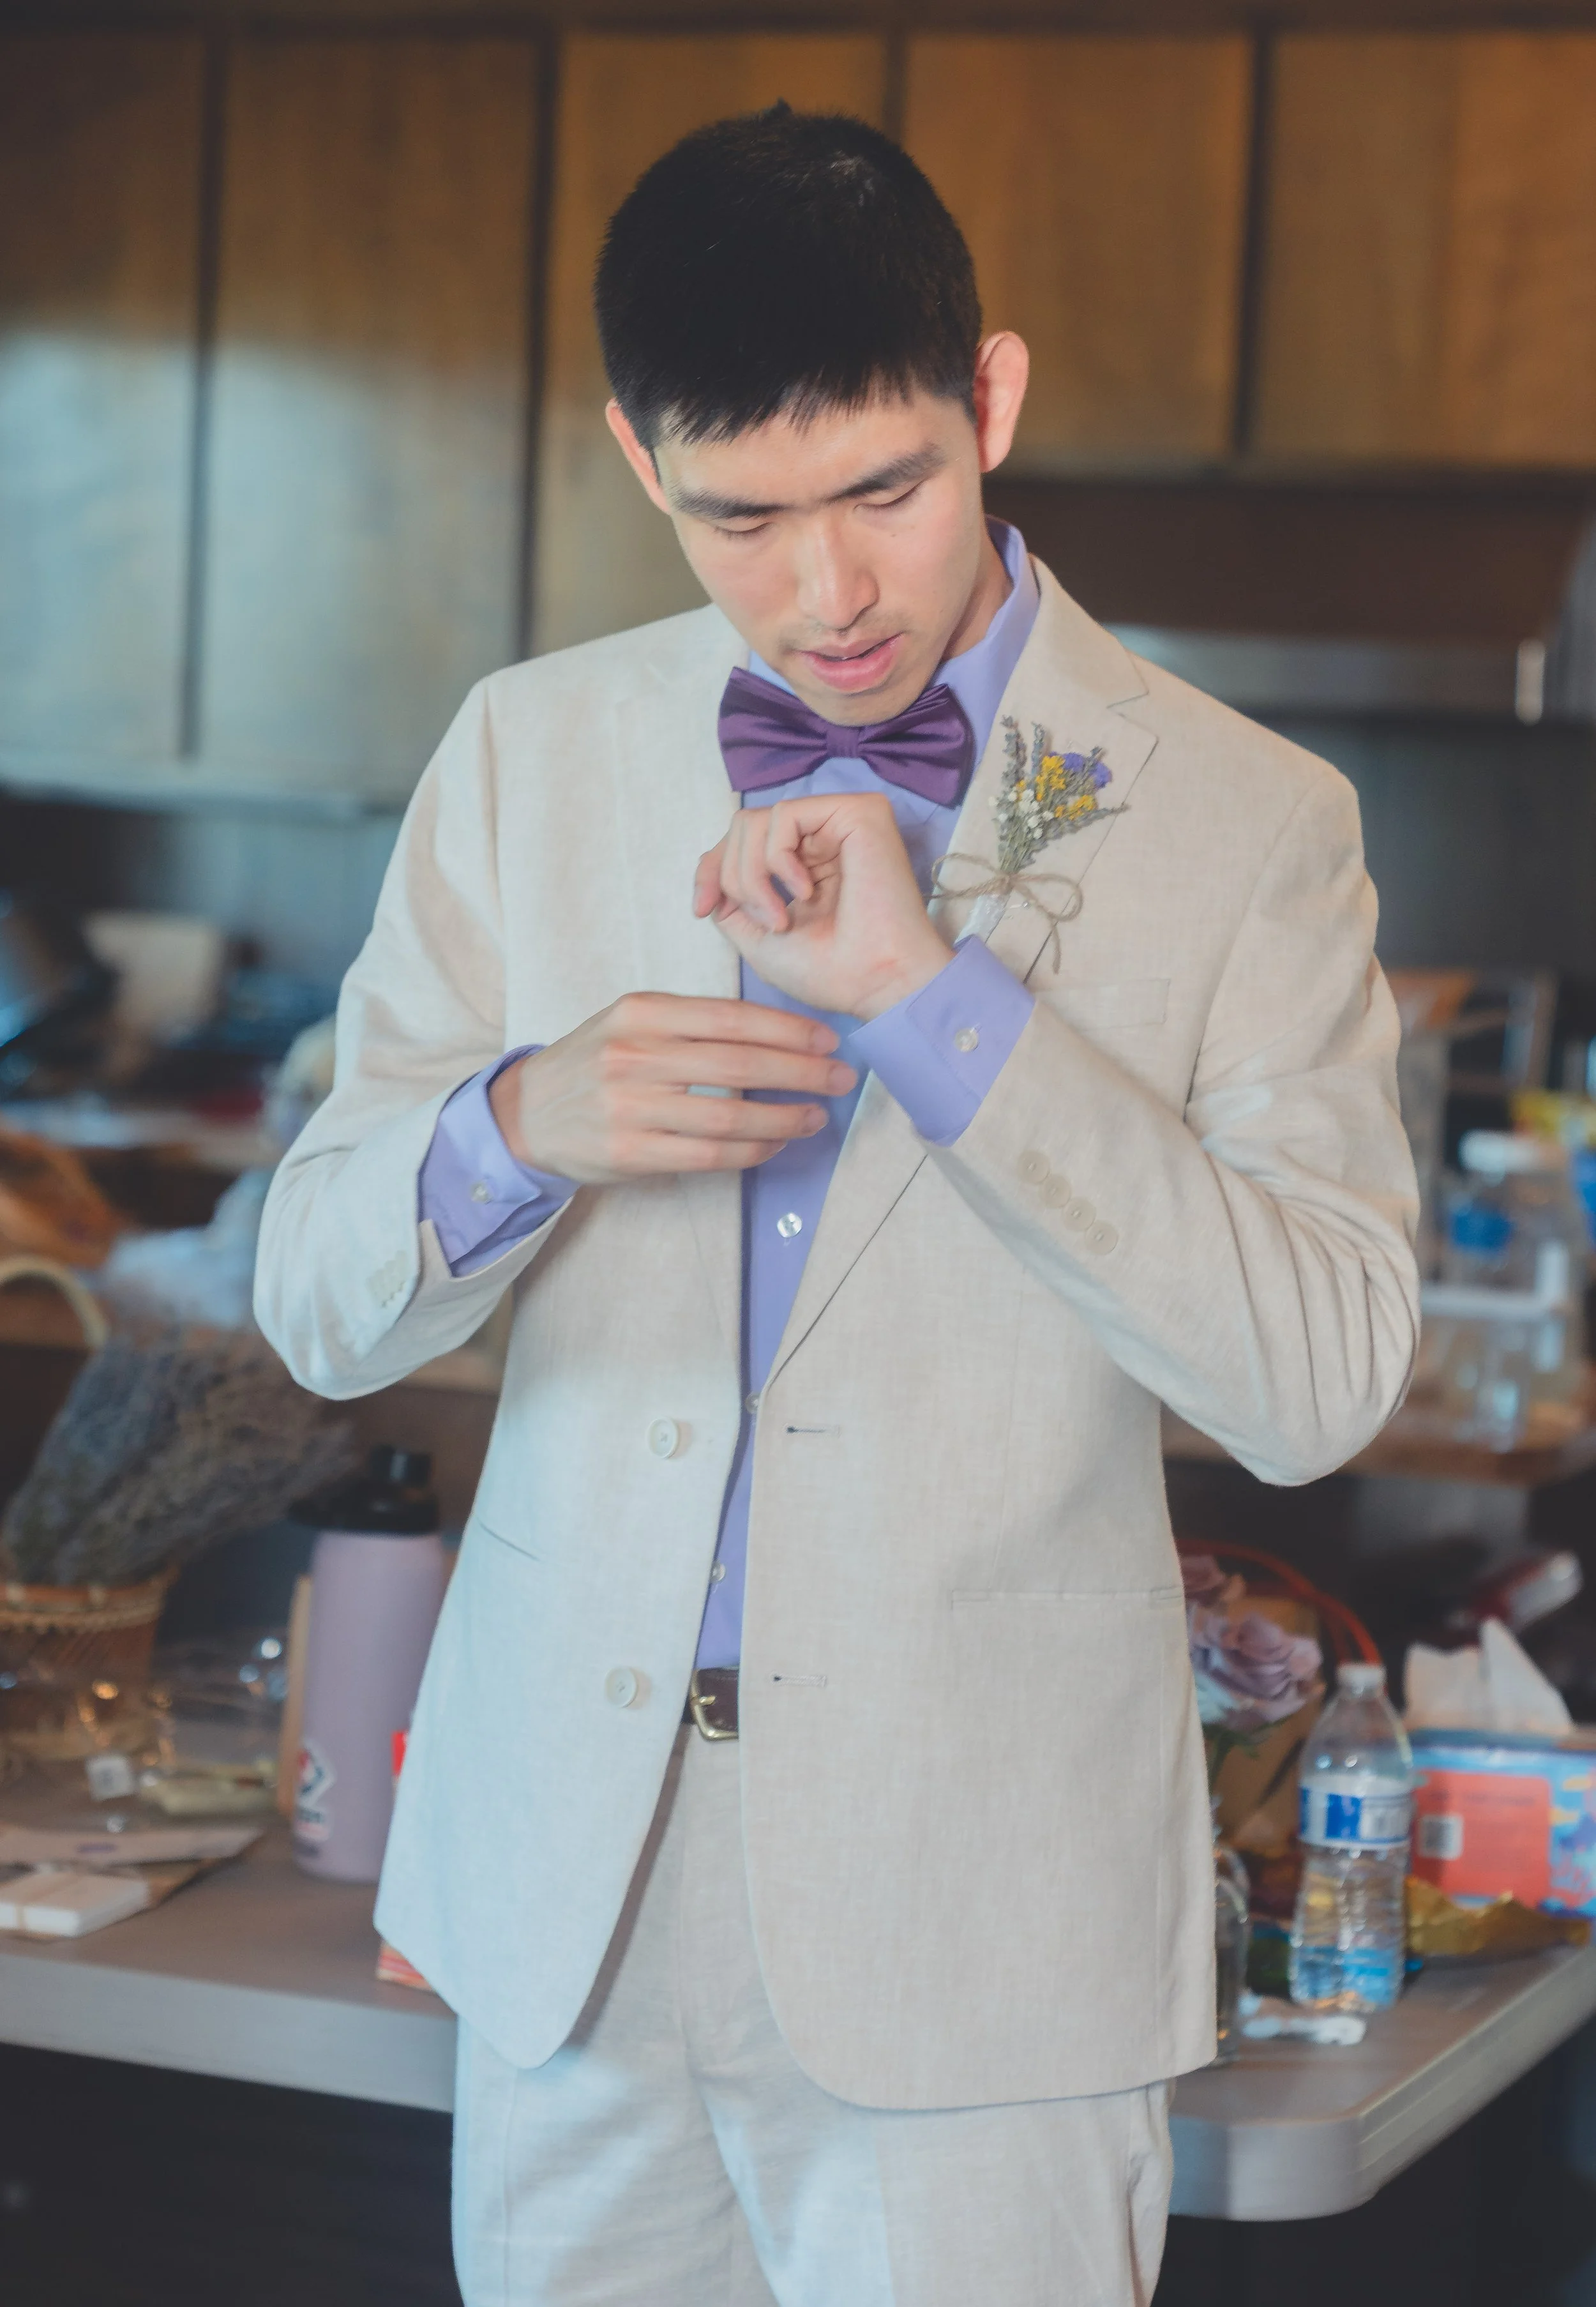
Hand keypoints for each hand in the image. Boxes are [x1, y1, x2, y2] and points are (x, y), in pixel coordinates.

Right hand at [489, 994, 855, 1182]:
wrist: (529, 1113)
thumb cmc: (595, 1062)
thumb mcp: (632, 1021)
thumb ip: (693, 1023)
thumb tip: (778, 1034)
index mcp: (640, 1012)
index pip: (730, 1019)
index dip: (788, 1031)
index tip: (826, 1040)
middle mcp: (633, 1055)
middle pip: (739, 1066)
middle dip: (801, 1073)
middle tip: (840, 1078)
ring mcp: (630, 1107)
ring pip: (729, 1116)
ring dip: (785, 1117)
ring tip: (817, 1115)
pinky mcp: (630, 1153)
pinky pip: (708, 1155)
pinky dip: (752, 1151)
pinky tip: (777, 1142)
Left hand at [693, 792, 950, 1019]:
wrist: (878, 982)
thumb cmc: (830, 972)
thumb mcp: (757, 939)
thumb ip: (730, 901)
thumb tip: (710, 875)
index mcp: (802, 864)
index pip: (739, 843)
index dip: (711, 871)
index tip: (701, 909)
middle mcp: (820, 838)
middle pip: (740, 828)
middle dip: (733, 878)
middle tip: (767, 923)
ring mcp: (838, 822)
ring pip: (755, 821)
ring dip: (752, 876)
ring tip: (781, 917)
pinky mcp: (856, 811)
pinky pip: (784, 815)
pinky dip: (778, 858)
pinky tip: (805, 892)